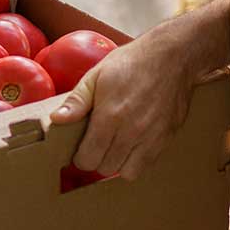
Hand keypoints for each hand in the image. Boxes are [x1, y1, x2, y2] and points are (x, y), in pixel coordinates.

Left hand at [50, 32, 195, 180]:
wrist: (172, 57)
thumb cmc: (132, 63)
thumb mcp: (96, 75)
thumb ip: (77, 101)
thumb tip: (57, 119)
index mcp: (110, 116)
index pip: (88, 158)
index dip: (80, 156)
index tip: (82, 148)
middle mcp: (131, 131)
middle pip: (105, 168)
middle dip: (97, 159)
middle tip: (97, 144)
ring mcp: (151, 137)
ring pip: (126, 173)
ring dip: (117, 163)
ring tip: (115, 146)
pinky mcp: (166, 138)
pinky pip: (147, 165)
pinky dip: (137, 161)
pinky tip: (133, 144)